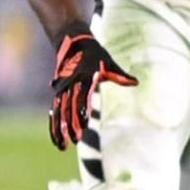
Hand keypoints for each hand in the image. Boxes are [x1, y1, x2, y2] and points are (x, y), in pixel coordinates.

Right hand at [48, 25, 136, 149]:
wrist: (73, 42)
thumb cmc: (96, 55)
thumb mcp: (109, 62)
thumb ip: (120, 75)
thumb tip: (135, 82)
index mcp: (85, 77)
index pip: (84, 96)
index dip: (83, 110)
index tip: (85, 124)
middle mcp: (71, 84)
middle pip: (70, 107)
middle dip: (72, 124)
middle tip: (76, 140)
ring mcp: (63, 89)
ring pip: (59, 112)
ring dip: (60, 129)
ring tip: (63, 146)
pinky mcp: (58, 93)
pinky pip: (55, 111)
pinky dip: (54, 125)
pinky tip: (57, 139)